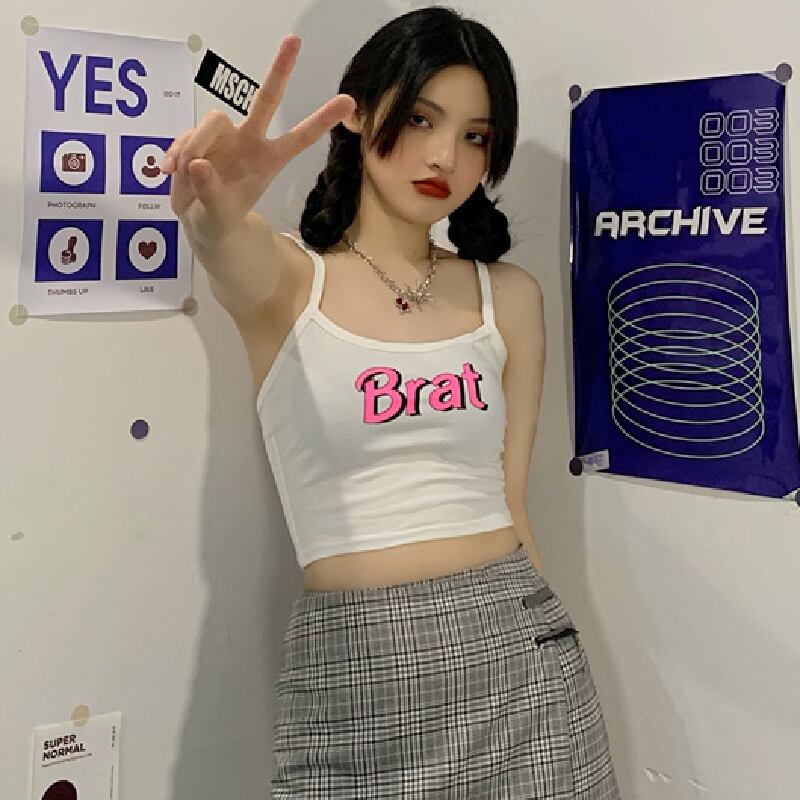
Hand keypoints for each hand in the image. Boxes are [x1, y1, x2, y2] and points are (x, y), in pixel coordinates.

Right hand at [161, 34, 355, 245]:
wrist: (199, 222)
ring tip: (184, 173)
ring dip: (193, 145)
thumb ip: (210, 192)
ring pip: (211, 121)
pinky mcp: (198, 136)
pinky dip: (176, 153)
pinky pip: (185, 134)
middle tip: (294, 40)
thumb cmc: (219, 220)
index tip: (347, 101)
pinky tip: (171, 171)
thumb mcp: (217, 216)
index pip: (299, 137)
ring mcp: (224, 137)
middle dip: (279, 70)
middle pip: (266, 100)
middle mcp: (249, 141)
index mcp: (267, 161)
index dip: (321, 119)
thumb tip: (198, 164)